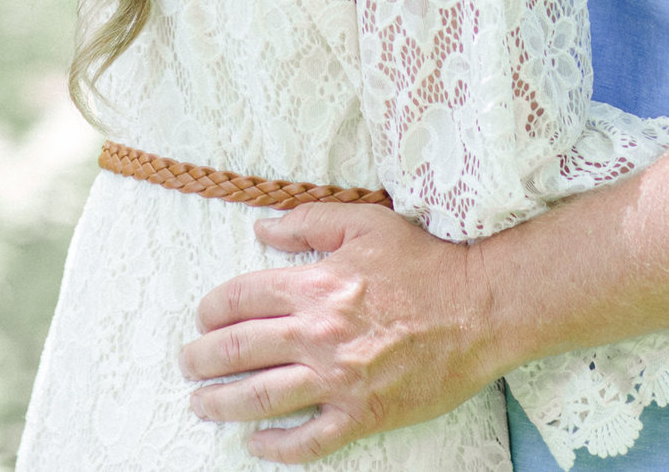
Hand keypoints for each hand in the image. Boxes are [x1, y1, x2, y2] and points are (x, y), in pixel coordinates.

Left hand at [179, 203, 503, 462]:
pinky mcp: (363, 414)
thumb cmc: (425, 263)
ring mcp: (339, 379)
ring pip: (261, 398)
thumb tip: (261, 227)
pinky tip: (256, 443)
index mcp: (315, 285)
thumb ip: (308, 222)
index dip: (212, 310)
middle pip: (238, 351)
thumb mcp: (365, 223)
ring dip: (222, 404)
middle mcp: (318, 334)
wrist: (480, 309)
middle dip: (202, 359)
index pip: (240, 299)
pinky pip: (308, 440)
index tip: (204, 318)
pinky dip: (276, 446)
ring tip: (203, 404)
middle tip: (189, 364)